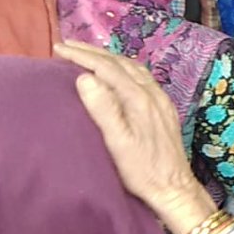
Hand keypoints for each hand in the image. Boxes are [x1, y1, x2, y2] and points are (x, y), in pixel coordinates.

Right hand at [55, 41, 215, 233]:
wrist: (175, 187)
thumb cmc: (142, 171)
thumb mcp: (117, 142)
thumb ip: (103, 109)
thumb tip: (85, 78)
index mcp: (139, 99)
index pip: (107, 67)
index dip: (82, 56)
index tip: (59, 48)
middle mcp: (152, 94)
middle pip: (121, 63)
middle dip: (93, 52)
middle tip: (67, 46)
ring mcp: (160, 100)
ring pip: (133, 68)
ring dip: (109, 57)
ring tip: (89, 55)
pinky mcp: (164, 109)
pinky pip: (142, 77)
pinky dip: (124, 68)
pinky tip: (119, 75)